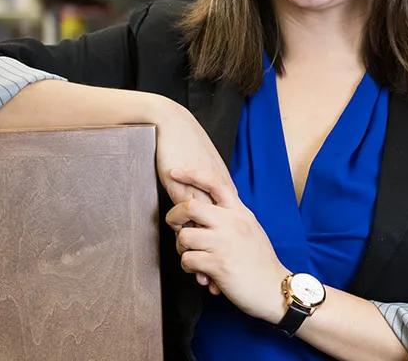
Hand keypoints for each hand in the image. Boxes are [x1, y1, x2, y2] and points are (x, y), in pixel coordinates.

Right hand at [147, 99, 235, 292]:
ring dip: (206, 259)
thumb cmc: (184, 143)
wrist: (171, 124)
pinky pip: (188, 226)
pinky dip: (189, 246)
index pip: (232, 224)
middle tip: (224, 282)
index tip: (237, 267)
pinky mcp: (182, 194)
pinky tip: (187, 262)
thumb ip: (206, 187)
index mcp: (223, 187)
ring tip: (206, 280)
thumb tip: (209, 205)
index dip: (233, 246)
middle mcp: (217, 193)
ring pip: (207, 235)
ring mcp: (201, 194)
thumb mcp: (200, 168)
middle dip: (224, 259)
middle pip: (224, 234)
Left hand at [166, 167, 290, 322]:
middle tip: (176, 226)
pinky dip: (189, 268)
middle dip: (174, 216)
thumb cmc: (261, 263)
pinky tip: (201, 272)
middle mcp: (232, 223)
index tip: (175, 173)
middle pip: (190, 206)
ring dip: (182, 249)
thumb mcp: (250, 230)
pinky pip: (187, 260)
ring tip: (193, 256)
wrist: (274, 289)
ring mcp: (224, 243)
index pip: (215, 183)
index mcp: (240, 213)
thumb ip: (231, 218)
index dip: (192, 174)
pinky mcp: (218, 264)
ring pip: (184, 237)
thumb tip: (204, 214)